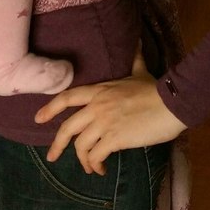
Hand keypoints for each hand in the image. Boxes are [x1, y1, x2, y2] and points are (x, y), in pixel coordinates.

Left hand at [34, 47, 185, 175]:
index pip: (67, 97)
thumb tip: (136, 42)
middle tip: (51, 156)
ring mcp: (105, 122)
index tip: (38, 119)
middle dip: (57, 144)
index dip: (50, 108)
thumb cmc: (155, 89)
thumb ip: (134, 59)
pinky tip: (101, 168)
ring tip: (90, 166)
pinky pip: (96, 155)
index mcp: (99, 90)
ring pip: (81, 146)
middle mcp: (97, 106)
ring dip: (83, 160)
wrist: (171, 103)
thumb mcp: (140, 71)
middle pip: (67, 127)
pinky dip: (95, 164)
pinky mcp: (115, 138)